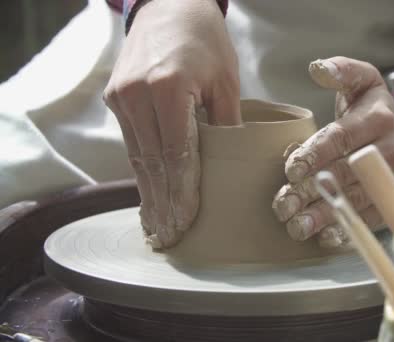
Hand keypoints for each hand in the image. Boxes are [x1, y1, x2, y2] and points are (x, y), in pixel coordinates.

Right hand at [103, 0, 239, 247]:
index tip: (186, 222)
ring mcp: (121, 97)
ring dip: (149, 194)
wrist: (167, 5)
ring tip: (158, 226)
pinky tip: (148, 194)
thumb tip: (231, 164)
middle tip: (170, 237)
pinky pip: (131, 143)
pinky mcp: (116, 98)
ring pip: (138, 157)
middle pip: (153, 163)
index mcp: (169, 89)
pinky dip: (142, 171)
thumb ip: (226, 123)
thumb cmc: (204, 39)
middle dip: (163, 203)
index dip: (183, 193)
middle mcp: (137, 96)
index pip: (177, 155)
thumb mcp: (226, 79)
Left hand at [272, 57, 393, 247]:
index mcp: (378, 119)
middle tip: (283, 205)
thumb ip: (342, 71)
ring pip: (356, 200)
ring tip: (296, 227)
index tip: (291, 169)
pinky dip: (349, 231)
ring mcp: (392, 179)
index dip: (316, 153)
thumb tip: (317, 68)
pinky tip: (324, 239)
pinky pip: (371, 219)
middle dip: (312, 191)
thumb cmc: (374, 108)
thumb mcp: (364, 80)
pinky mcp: (392, 200)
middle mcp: (388, 151)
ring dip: (325, 216)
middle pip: (345, 173)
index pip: (342, 137)